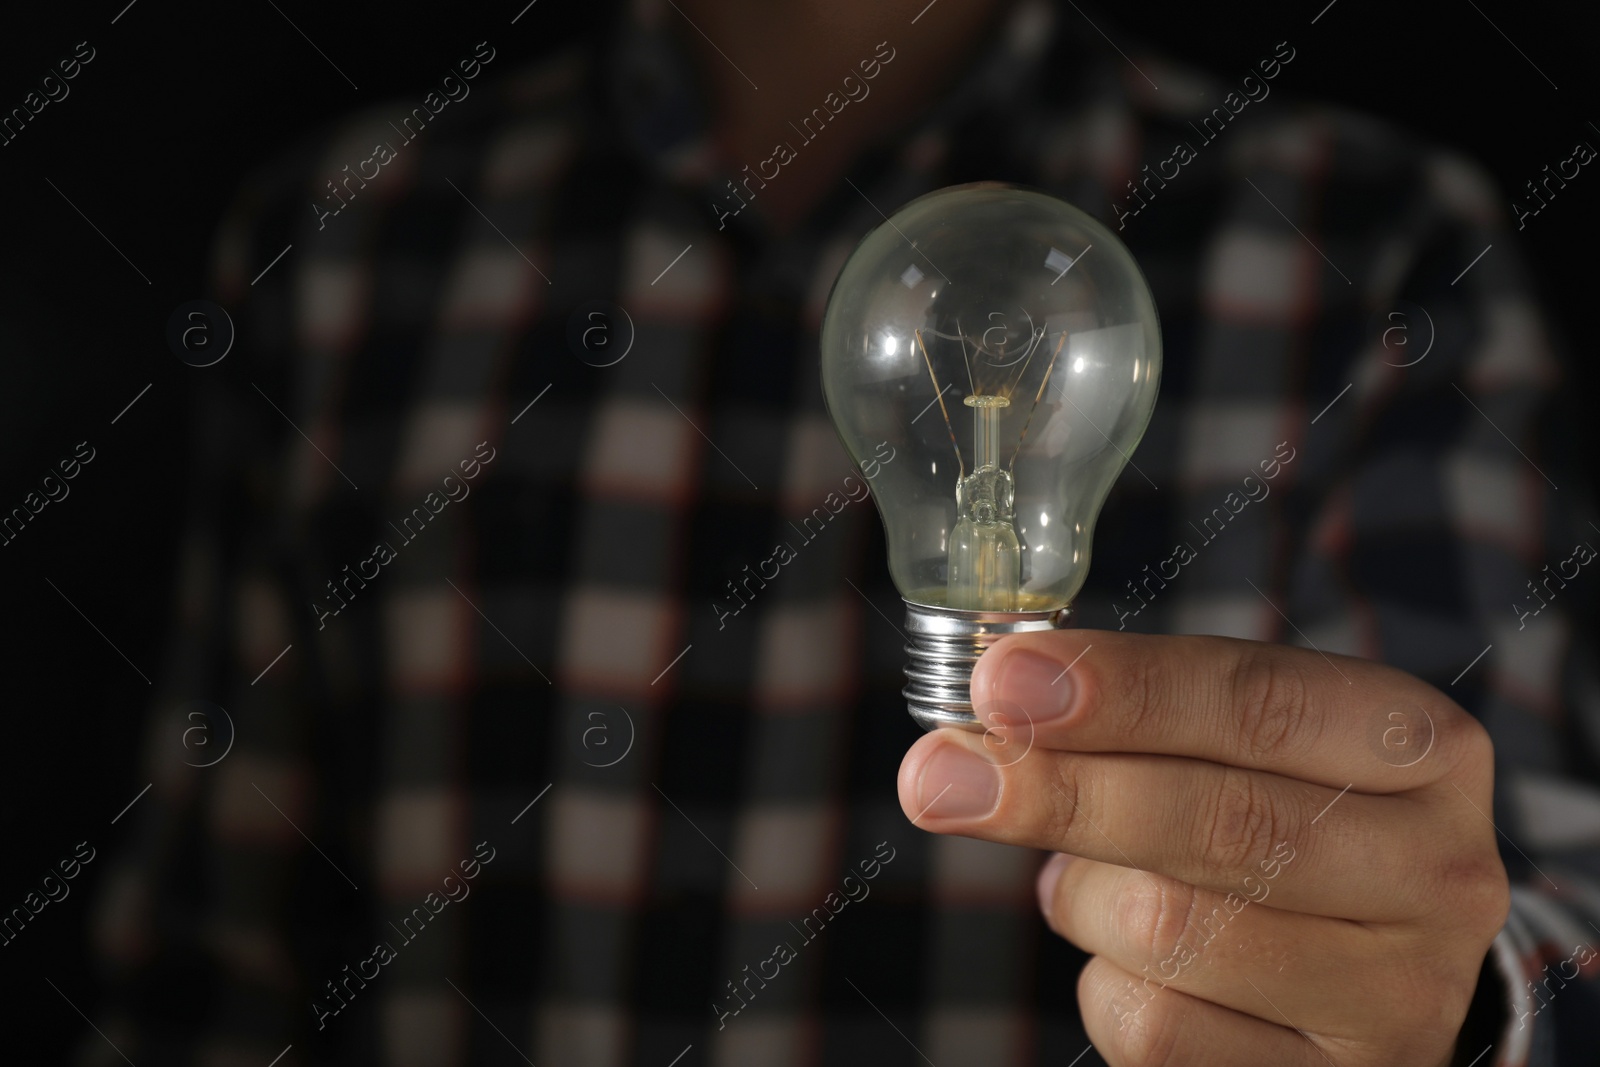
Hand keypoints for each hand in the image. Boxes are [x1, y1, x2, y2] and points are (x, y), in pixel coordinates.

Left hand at [895, 631, 1508, 1066]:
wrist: (1367, 959)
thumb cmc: (1277, 813)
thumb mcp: (1241, 741)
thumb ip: (1137, 713)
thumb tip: (991, 704)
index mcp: (1419, 746)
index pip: (1260, 702)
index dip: (1122, 691)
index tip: (1001, 679)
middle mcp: (1437, 870)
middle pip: (1218, 823)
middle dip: (1058, 792)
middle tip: (937, 775)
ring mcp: (1398, 995)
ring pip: (1168, 930)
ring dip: (1084, 897)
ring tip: (1092, 878)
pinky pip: (1155, 1029)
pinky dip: (1106, 984)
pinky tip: (1132, 959)